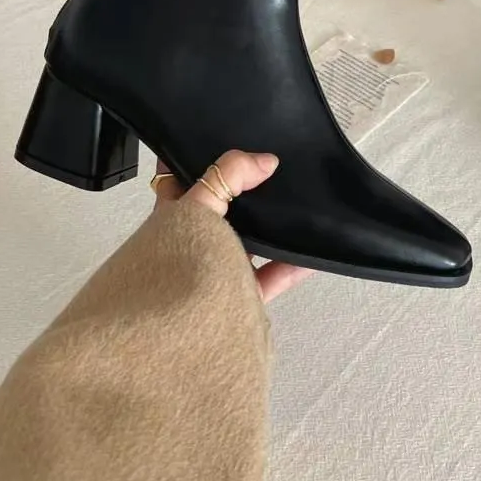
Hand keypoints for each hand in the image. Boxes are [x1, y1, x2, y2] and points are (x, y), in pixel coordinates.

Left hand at [153, 150, 314, 303]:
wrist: (176, 340)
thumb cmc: (170, 271)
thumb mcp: (197, 207)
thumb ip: (228, 176)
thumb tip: (265, 161)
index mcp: (170, 218)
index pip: (176, 178)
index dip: (191, 156)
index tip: (217, 139)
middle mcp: (190, 244)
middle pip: (219, 211)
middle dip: (243, 195)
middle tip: (272, 171)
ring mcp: (213, 272)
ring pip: (246, 244)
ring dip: (269, 232)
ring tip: (296, 208)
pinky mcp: (236, 300)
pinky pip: (268, 278)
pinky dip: (290, 267)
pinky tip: (311, 256)